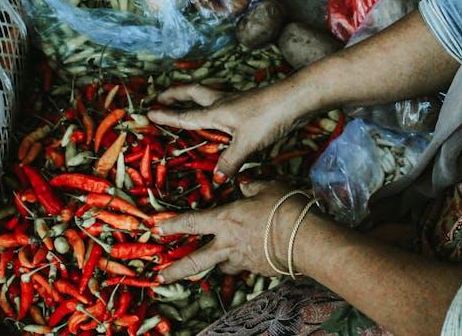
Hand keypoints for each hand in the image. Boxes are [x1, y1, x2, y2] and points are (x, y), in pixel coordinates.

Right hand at [147, 82, 312, 180]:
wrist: (296, 98)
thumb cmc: (268, 117)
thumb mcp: (248, 143)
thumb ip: (231, 161)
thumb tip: (217, 179)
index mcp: (216, 111)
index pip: (186, 115)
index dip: (167, 116)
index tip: (149, 112)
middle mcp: (223, 102)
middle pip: (193, 93)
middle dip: (175, 93)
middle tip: (161, 95)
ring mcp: (237, 99)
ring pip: (208, 93)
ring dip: (193, 94)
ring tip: (185, 98)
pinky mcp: (250, 102)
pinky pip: (224, 100)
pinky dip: (213, 102)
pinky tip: (221, 111)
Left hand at [154, 181, 319, 281]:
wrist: (305, 238)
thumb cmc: (285, 208)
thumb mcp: (268, 187)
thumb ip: (252, 186)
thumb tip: (244, 183)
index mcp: (225, 220)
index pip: (191, 222)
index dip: (172, 225)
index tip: (156, 229)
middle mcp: (228, 244)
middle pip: (195, 262)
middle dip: (175, 271)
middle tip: (160, 278)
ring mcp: (243, 260)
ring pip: (221, 267)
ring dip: (218, 264)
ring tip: (218, 261)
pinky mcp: (258, 270)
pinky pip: (245, 267)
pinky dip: (245, 262)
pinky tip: (254, 256)